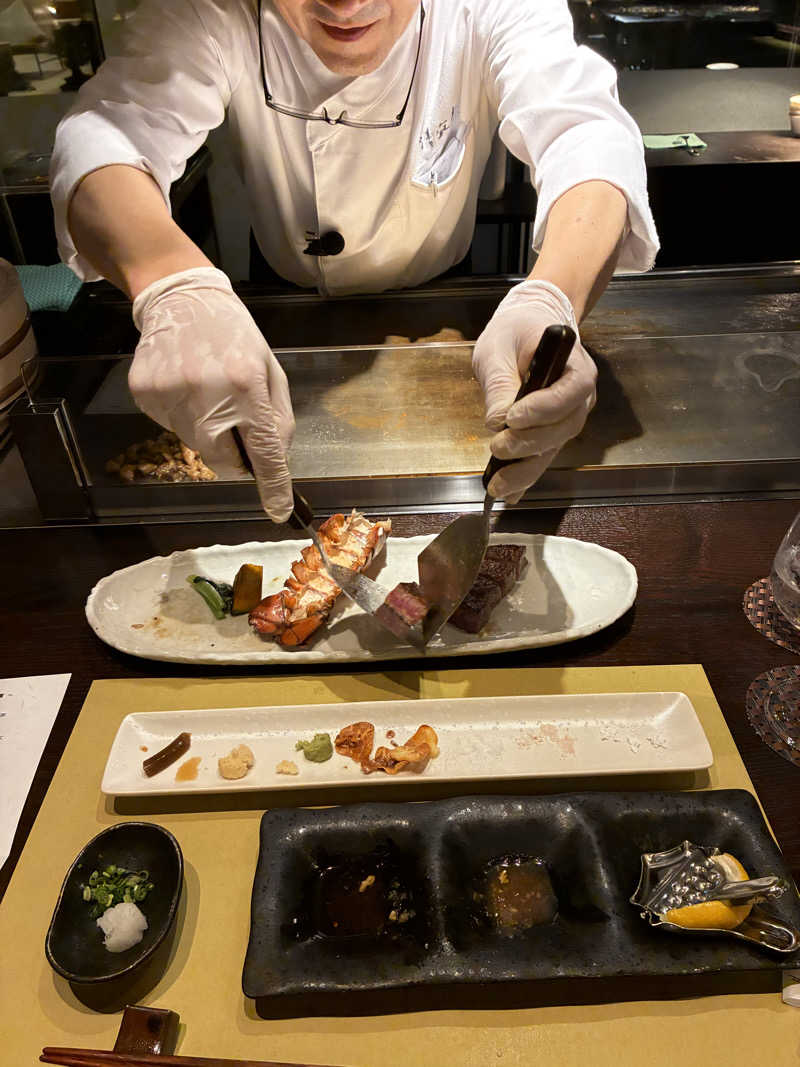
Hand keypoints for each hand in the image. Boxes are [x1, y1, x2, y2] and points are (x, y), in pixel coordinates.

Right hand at [129, 267, 294, 521]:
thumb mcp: (270, 370)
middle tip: (236, 425)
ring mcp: (171, 396)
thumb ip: (277, 419)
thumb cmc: (234, 335)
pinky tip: (185, 384)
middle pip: (223, 461)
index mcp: (246, 385)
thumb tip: (276, 462)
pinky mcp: (146, 396)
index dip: (272, 485)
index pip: (262, 451)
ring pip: (196, 446)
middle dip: (235, 457)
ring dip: (209, 432)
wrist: (180, 297)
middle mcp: (207, 394)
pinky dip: (184, 417)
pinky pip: (171, 428)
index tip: (279, 511)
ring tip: (207, 391)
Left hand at [472, 279, 596, 502]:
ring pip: (552, 449)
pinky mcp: (551, 435)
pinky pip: (541, 457)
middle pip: (562, 428)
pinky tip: (509, 494)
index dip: (544, 409)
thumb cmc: (515, 332)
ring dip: (525, 469)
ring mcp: (567, 419)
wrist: (527, 331)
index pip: (570, 392)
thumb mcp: (499, 348)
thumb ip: (499, 382)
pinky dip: (524, 477)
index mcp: (575, 368)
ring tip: (497, 485)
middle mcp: (579, 399)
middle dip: (529, 443)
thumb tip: (497, 420)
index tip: (512, 418)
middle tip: (497, 447)